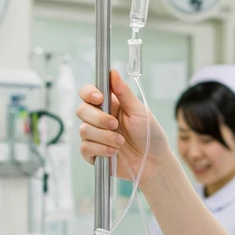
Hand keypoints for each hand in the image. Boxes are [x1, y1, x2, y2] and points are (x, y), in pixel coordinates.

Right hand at [77, 69, 169, 183]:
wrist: (153, 162)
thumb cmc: (149, 135)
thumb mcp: (139, 111)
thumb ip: (124, 93)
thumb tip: (113, 72)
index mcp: (109, 105)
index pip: (87, 93)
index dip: (89, 93)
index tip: (99, 98)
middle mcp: (98, 119)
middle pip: (81, 110)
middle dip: (99, 118)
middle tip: (115, 125)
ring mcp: (94, 136)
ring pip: (83, 130)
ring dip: (104, 136)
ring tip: (121, 142)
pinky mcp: (92, 153)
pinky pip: (85, 148)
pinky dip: (101, 149)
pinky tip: (114, 152)